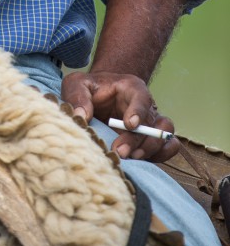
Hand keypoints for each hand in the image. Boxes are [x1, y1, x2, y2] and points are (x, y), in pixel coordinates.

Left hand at [61, 69, 179, 162]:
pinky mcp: (150, 140)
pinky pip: (168, 148)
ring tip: (130, 158)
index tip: (129, 124)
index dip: (138, 111)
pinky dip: (161, 155)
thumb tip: (81, 116)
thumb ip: (77, 96)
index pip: (141, 97)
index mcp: (131, 88)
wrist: (97, 97)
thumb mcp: (77, 84)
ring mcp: (150, 124)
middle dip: (137, 139)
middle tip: (120, 151)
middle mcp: (145, 106)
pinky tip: (143, 161)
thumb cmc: (89, 88)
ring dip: (150, 149)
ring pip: (164, 135)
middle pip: (151, 123)